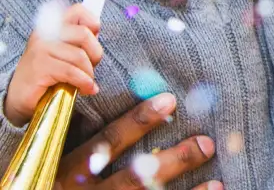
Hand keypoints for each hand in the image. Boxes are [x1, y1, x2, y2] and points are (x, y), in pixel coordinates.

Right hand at [5, 3, 102, 125]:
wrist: (20, 95)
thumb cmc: (46, 74)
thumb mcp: (64, 53)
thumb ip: (79, 42)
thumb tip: (97, 34)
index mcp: (52, 27)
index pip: (77, 11)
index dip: (92, 22)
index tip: (95, 36)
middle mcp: (45, 34)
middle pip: (84, 34)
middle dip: (95, 54)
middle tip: (92, 66)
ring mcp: (40, 49)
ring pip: (79, 56)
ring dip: (89, 73)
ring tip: (86, 82)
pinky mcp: (40, 67)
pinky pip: (72, 72)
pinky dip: (84, 82)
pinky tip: (86, 88)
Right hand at [54, 93, 219, 188]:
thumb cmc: (54, 180)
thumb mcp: (57, 160)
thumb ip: (87, 139)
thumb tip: (138, 96)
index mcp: (64, 172)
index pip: (104, 143)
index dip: (137, 122)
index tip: (169, 99)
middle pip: (133, 179)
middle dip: (173, 161)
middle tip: (206, 141)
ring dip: (185, 188)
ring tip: (216, 176)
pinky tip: (214, 189)